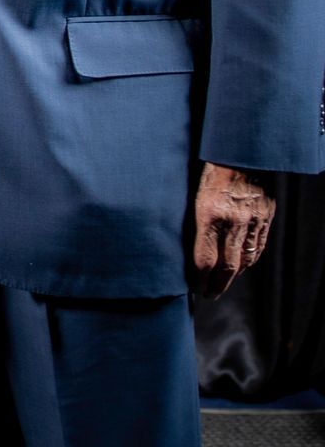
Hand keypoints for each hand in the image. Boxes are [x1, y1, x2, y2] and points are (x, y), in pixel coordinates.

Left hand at [191, 162, 275, 296]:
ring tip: (221, 285)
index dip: (198, 278)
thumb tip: (181, 242)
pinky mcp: (265, 218)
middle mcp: (232, 221)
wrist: (242, 151)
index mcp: (208, 213)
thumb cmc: (208, 167)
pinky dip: (248, 261)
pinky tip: (240, 267)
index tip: (192, 287)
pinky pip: (258, 247)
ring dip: (233, 277)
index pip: (204, 258)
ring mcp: (252, 221)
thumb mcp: (190, 190)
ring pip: (244, 260)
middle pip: (226, 267)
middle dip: (216, 285)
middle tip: (207, 295)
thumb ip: (189, 217)